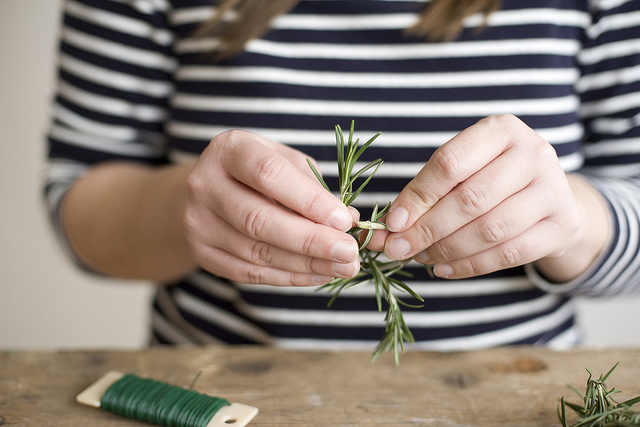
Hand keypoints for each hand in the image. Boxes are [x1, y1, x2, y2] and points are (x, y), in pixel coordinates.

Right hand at [183, 130, 359, 285]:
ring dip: (306, 264)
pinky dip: (289, 277)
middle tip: (349, 252)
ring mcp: (198, 221)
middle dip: (311, 241)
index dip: (309, 200)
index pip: (269, 175)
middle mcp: (205, 184)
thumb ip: (314, 186)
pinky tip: (319, 274)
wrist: (209, 189)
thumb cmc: (256, 171)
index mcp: (229, 150)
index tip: (344, 220)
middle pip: (259, 220)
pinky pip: (249, 273)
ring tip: (343, 267)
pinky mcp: (201, 252)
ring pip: (257, 252)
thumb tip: (351, 220)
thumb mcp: (284, 161)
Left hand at [369, 115, 584, 278]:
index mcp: (501, 130)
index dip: (417, 196)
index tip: (392, 223)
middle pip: (470, 199)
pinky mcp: (563, 225)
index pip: (450, 163)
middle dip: (427, 229)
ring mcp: (554, 189)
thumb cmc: (490, 178)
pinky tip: (443, 268)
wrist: (548, 195)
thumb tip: (385, 231)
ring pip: (489, 229)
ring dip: (446, 249)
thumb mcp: (461, 171)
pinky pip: (509, 253)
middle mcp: (534, 153)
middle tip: (397, 249)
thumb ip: (425, 194)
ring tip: (420, 258)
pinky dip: (470, 266)